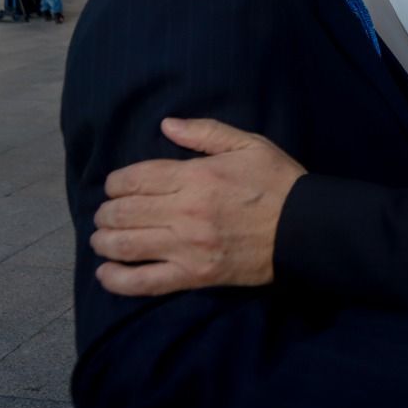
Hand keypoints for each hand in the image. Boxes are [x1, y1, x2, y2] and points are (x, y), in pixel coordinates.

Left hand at [89, 117, 304, 295]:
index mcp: (197, 177)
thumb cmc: (277, 183)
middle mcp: (186, 212)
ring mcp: (188, 247)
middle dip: (106, 211)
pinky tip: (105, 273)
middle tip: (106, 213)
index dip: (116, 182)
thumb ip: (205, 132)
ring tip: (102, 238)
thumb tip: (166, 125)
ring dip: (105, 241)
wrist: (306, 230)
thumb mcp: (249, 144)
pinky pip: (145, 282)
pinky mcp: (195, 276)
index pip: (136, 179)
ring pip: (127, 245)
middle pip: (125, 212)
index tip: (115, 186)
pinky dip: (118, 280)